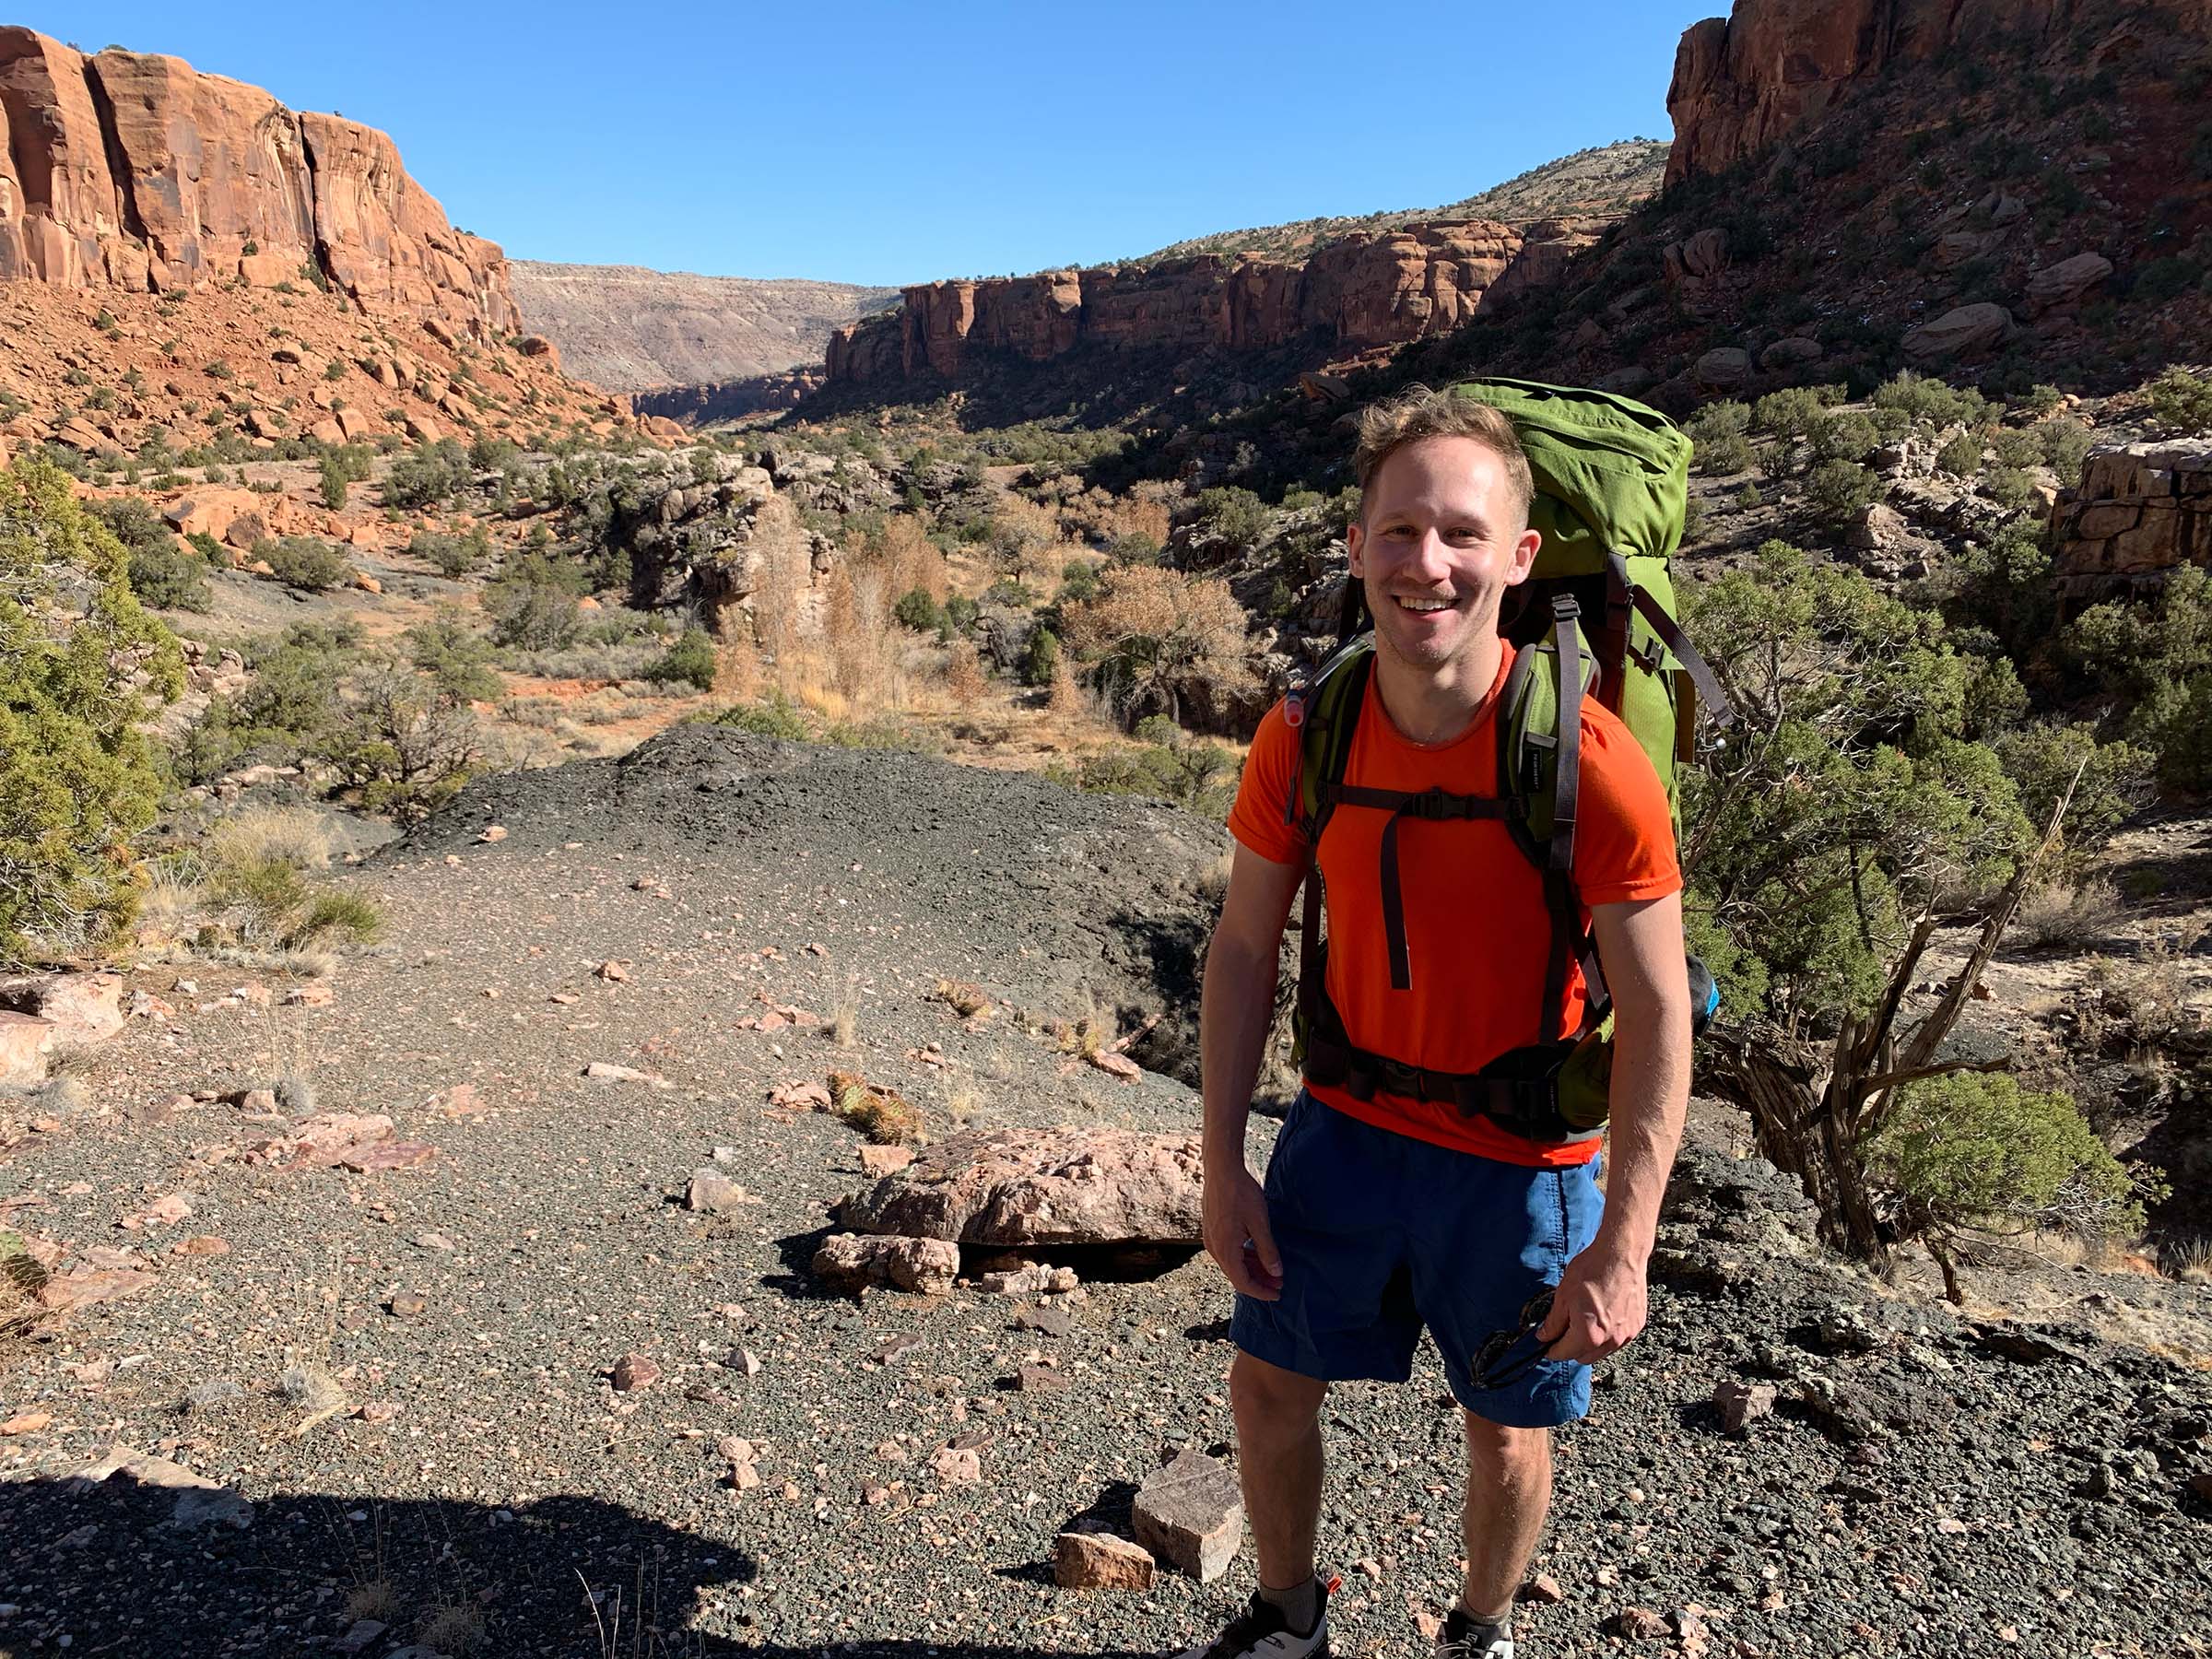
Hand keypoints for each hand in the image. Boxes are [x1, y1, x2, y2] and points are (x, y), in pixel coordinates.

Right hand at [1202, 1162, 1282, 1300]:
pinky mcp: (1212, 1231)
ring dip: (1251, 1269)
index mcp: (1225, 1250)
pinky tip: (1257, 1254)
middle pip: (1236, 1275)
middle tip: (1279, 1282)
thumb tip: (1276, 1272)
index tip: (1277, 1294)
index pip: (1243, 1282)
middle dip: (1259, 1281)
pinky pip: (1228, 1253)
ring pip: (1232, 1264)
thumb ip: (1267, 1250)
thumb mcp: (1260, 1223)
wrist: (1221, 1169)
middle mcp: (1214, 1248)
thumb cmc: (1241, 1193)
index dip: (1261, 1291)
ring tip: (1272, 1270)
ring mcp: (1211, 1239)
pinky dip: (1243, 1258)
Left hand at [1537, 1240, 1647, 1363]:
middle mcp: (1610, 1341)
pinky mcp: (1637, 1325)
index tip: (1546, 1345)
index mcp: (1588, 1336)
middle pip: (1584, 1358)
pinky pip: (1618, 1340)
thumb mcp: (1563, 1296)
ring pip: (1602, 1351)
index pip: (1564, 1354)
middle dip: (1571, 1349)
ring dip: (1590, 1344)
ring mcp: (1626, 1335)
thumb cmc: (1592, 1271)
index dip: (1551, 1350)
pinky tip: (1602, 1316)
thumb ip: (1553, 1322)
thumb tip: (1544, 1337)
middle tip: (1563, 1331)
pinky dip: (1607, 1335)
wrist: (1622, 1255)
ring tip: (1583, 1321)